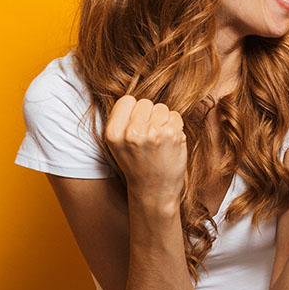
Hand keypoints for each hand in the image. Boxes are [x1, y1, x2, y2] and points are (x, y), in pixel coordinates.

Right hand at [104, 95, 187, 209]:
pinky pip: (175, 116)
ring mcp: (153, 132)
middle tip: (149, 136)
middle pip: (145, 102)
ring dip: (163, 120)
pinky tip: (169, 142)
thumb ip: (123, 120)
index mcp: (113, 133)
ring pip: (161, 108)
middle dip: (149, 115)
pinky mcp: (172, 134)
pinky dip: (175, 126)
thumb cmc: (137, 164)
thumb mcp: (118, 144)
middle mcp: (132, 132)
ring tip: (159, 140)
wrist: (153, 190)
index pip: (127, 100)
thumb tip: (137, 98)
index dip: (133, 111)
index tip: (136, 125)